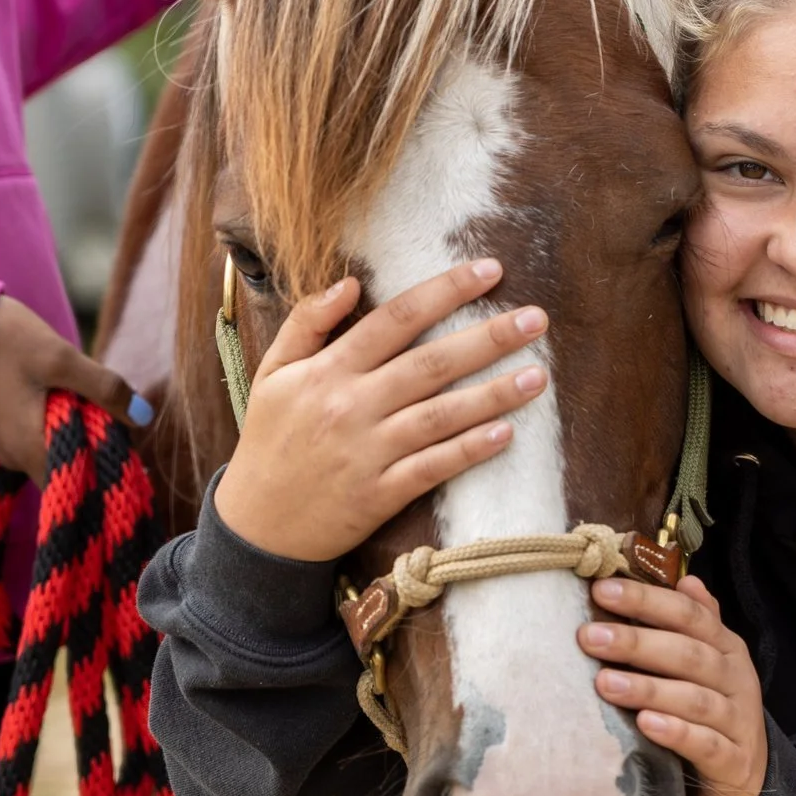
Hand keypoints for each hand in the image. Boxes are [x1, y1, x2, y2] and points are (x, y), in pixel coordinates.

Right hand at [0, 295, 146, 483]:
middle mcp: (15, 459)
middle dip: (98, 446)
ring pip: (55, 452)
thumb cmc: (4, 341)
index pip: (85, 481)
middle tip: (116, 414)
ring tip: (94, 402)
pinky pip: (38, 439)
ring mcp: (4, 447)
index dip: (112, 465)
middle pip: (72, 468)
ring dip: (79, 433)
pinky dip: (58, 425)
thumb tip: (143, 416)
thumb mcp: (61, 359)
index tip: (133, 443)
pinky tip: (68, 399)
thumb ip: (104, 388)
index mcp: (32, 450)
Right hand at [212, 258, 549, 562]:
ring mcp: (368, 452)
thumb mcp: (273, 373)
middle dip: (487, 337)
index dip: (445, 291)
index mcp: (328, 371)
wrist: (257, 526)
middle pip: (430, 363)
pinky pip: (432, 468)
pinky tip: (506, 434)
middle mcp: (352, 406)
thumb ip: (308, 322)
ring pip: (440, 416)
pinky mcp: (380, 494)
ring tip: (538, 375)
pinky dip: (469, 451)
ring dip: (493, 394)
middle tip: (537, 319)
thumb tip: (350, 282)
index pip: (396, 318)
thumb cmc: (270, 440)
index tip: (489, 270)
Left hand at [580, 576, 768, 795]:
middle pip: (689, 654)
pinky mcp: (734, 762)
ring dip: (649, 688)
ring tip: (606, 683)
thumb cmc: (713, 711)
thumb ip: (696, 624)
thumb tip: (686, 580)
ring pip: (695, 700)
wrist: (747, 774)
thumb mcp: (707, 665)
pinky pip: (706, 745)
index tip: (601, 591)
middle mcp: (736, 679)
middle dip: (637, 643)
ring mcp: (738, 722)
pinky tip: (645, 724)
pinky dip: (677, 733)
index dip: (647, 600)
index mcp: (726, 648)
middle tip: (590, 637)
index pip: (689, 615)